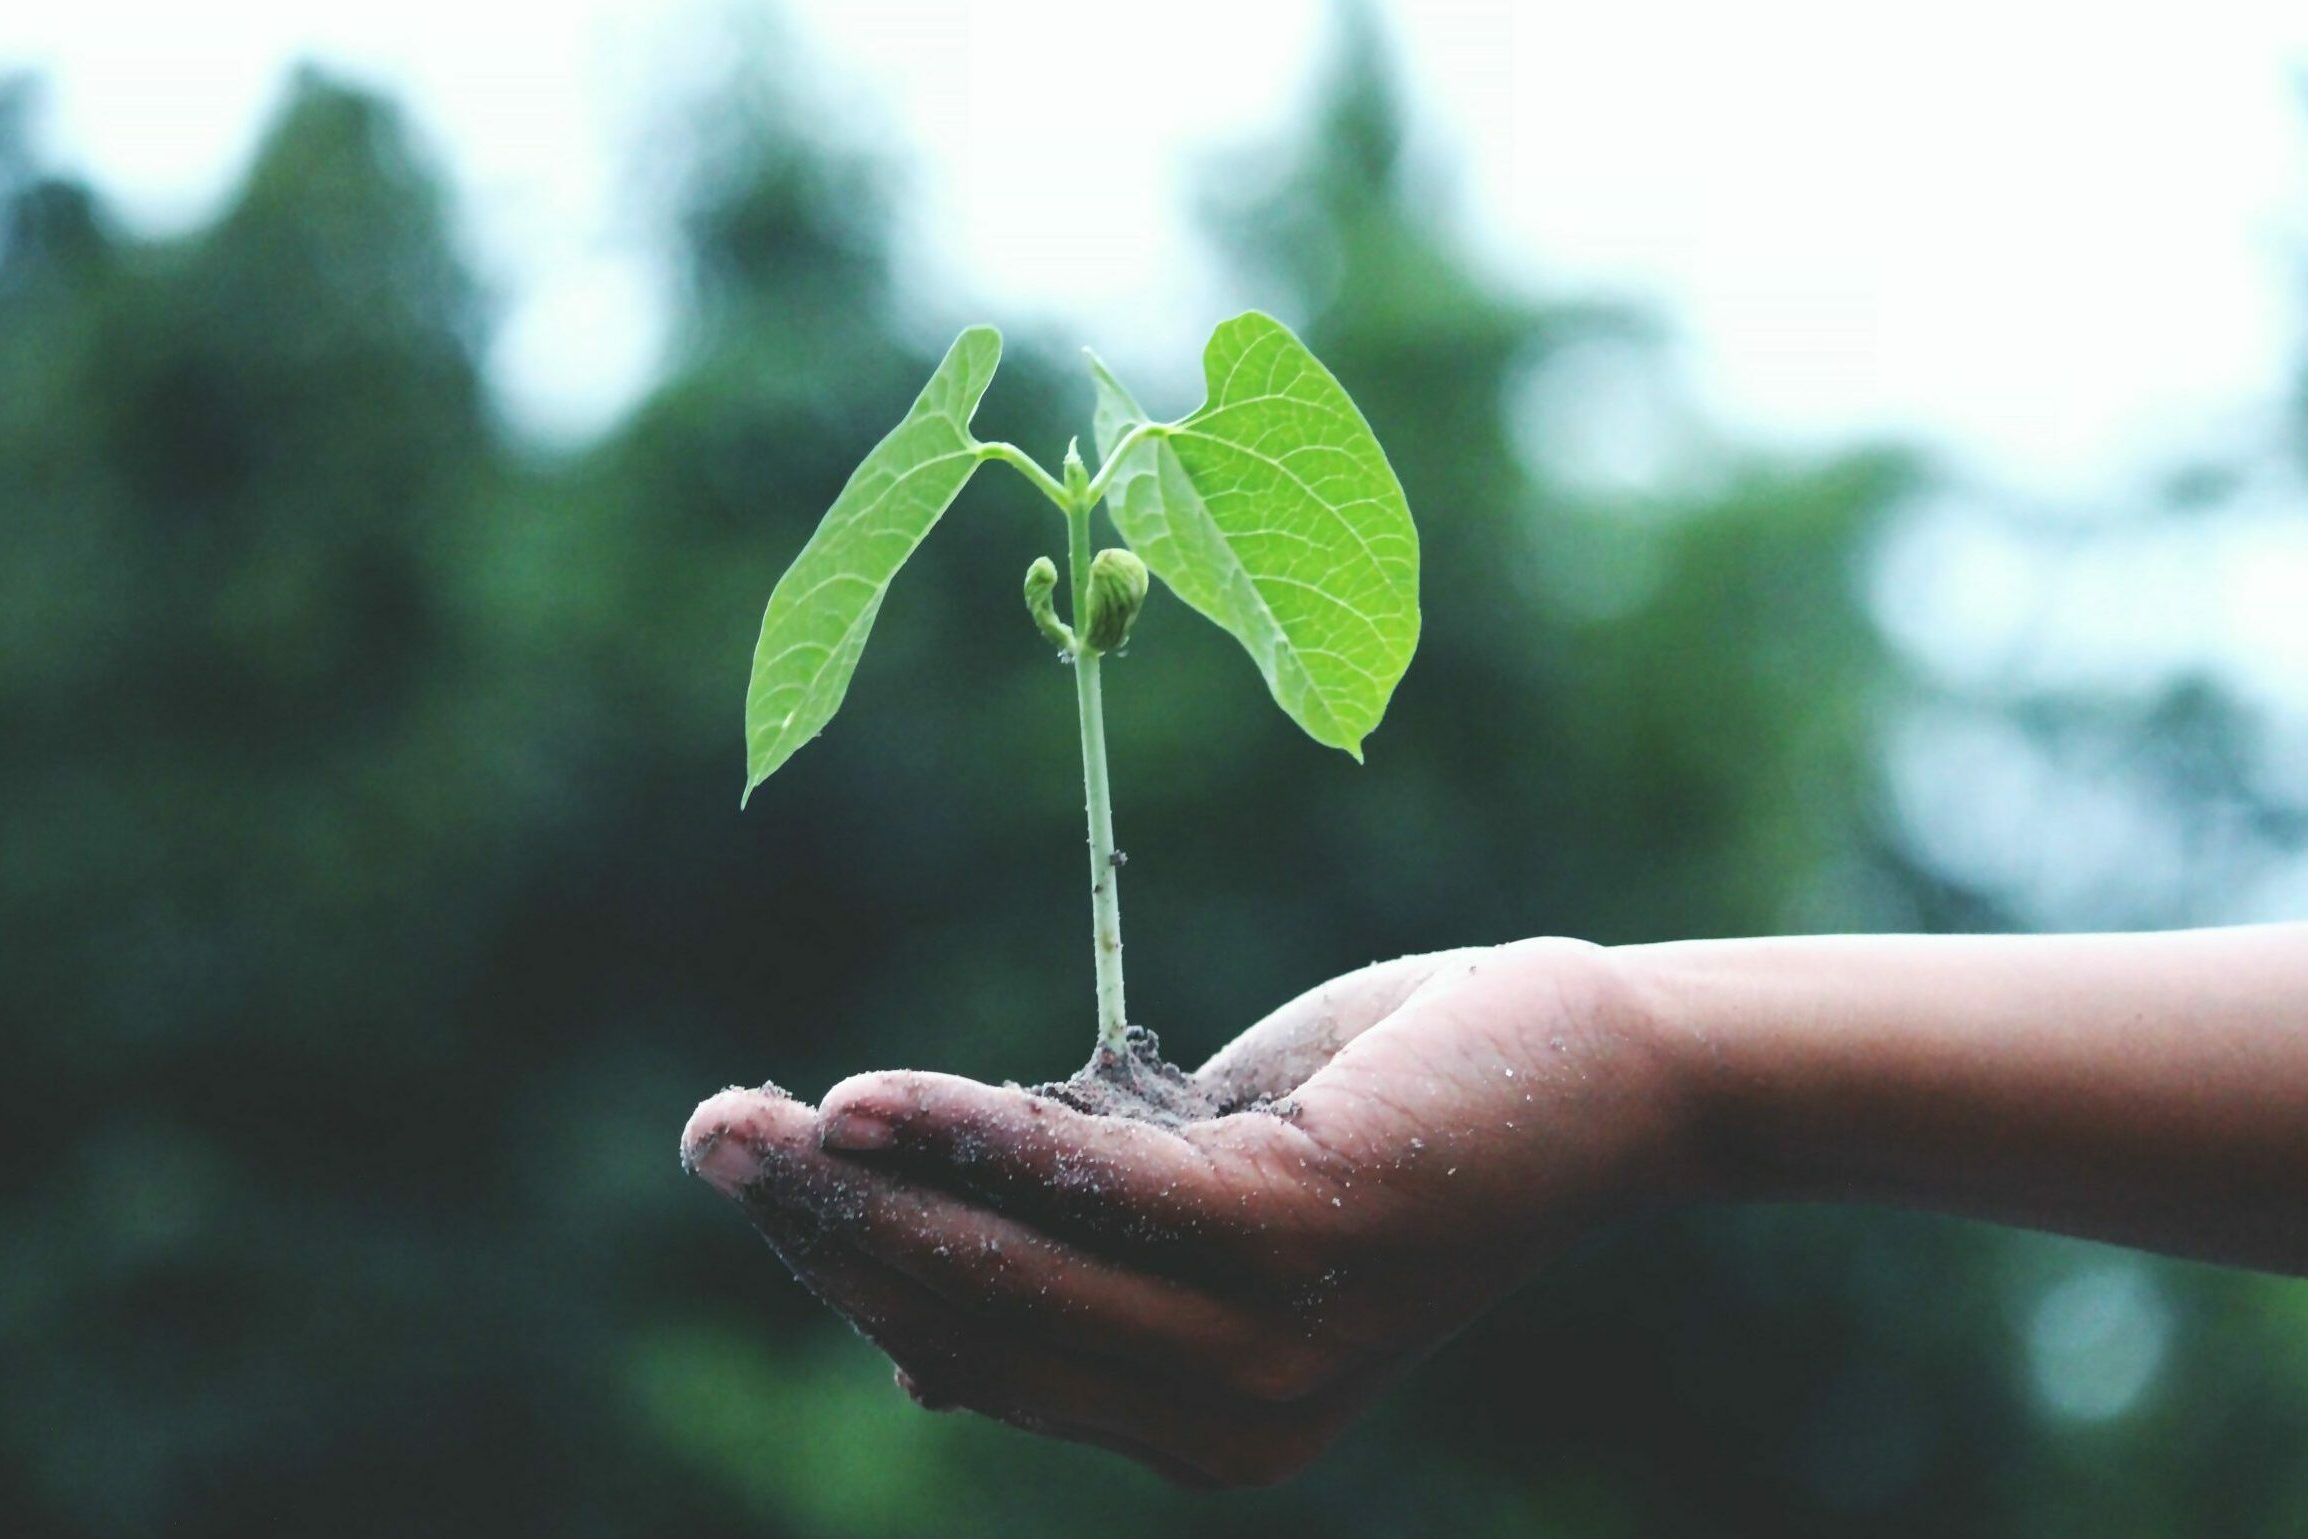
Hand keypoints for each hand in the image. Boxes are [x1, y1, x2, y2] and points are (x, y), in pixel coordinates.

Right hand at [680, 937, 1690, 1486]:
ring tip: (746, 1121)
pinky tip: (866, 1100)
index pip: (981, 1355)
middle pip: (973, 1319)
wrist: (1596, 1072)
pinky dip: (970, 1137)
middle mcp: (1229, 1422)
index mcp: (1201, 1425)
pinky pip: (1091, 1187)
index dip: (854, 1272)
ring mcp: (1268, 1343)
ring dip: (862, 1187)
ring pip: (1012, 1265)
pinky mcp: (1298, 1237)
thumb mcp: (1212, 1202)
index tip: (763, 1179)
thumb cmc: (1392, 1117)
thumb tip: (912, 1350)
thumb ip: (1084, 1263)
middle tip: (709, 1137)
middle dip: (824, 1231)